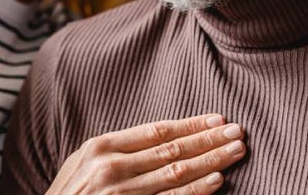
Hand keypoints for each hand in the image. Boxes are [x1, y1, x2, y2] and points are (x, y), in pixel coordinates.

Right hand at [46, 114, 244, 194]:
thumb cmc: (68, 194)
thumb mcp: (81, 163)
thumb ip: (114, 150)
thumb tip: (159, 137)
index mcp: (100, 147)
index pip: (157, 131)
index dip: (191, 124)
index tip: (219, 119)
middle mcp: (111, 168)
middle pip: (171, 149)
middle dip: (209, 139)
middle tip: (239, 132)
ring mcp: (121, 194)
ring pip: (176, 173)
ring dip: (211, 161)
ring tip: (236, 151)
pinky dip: (195, 191)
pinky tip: (216, 181)